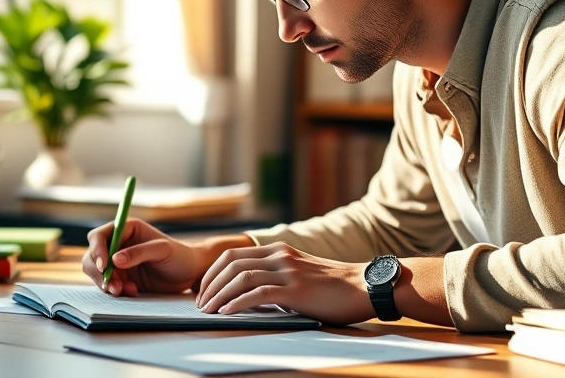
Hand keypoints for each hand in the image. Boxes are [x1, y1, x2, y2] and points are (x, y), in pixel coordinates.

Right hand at [83, 218, 202, 295]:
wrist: (189, 274)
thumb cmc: (180, 255)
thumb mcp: (162, 250)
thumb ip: (139, 253)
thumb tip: (115, 259)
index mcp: (127, 229)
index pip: (100, 236)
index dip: (97, 250)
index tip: (104, 266)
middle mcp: (119, 244)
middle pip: (93, 255)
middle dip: (99, 272)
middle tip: (113, 285)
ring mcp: (119, 262)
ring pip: (97, 272)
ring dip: (106, 283)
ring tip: (125, 290)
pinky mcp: (122, 278)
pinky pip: (108, 284)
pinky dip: (115, 290)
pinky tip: (132, 291)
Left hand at [194, 242, 373, 325]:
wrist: (364, 287)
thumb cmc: (334, 287)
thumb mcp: (300, 274)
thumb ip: (278, 278)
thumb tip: (252, 295)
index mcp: (278, 250)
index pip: (233, 256)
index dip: (212, 273)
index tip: (202, 290)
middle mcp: (280, 256)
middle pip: (231, 264)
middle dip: (210, 284)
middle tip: (199, 303)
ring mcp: (287, 271)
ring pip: (240, 277)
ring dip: (218, 295)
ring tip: (207, 310)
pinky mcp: (295, 289)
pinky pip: (257, 293)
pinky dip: (237, 303)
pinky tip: (226, 313)